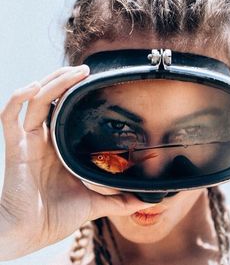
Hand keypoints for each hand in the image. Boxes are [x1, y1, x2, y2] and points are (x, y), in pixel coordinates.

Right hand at [0, 65, 153, 259]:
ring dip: (52, 82)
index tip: (94, 84)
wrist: (30, 234)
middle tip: (86, 70)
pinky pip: (9, 116)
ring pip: (35, 100)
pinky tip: (34, 87)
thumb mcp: (92, 202)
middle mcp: (43, 140)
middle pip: (50, 99)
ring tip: (73, 72)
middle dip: (66, 81)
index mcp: (59, 148)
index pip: (64, 113)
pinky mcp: (15, 147)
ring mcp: (28, 141)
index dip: (75, 96)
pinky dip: (17, 99)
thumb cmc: (55, 217)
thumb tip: (141, 201)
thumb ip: (115, 200)